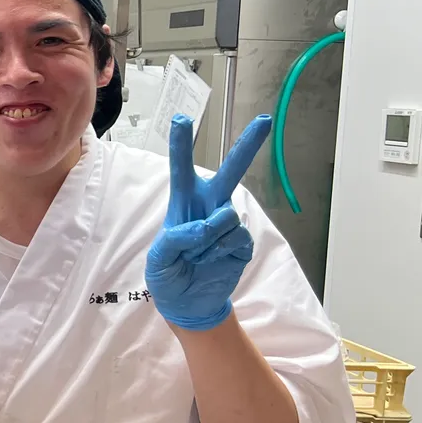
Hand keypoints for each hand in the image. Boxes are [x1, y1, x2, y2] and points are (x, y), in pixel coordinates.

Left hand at [146, 113, 270, 330]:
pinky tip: (212, 261)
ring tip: (197, 256)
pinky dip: (220, 252)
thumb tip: (205, 225)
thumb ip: (175, 239)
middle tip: (264, 120)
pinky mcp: (243, 242)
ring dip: (208, 240)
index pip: (181, 169)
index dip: (181, 145)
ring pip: (226, 216)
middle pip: (229, 172)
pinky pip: (236, 237)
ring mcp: (228, 223)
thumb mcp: (158, 260)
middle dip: (248, 146)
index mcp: (183, 203)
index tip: (181, 119)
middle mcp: (209, 206)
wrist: (189, 303)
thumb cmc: (168, 275)